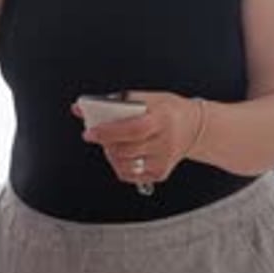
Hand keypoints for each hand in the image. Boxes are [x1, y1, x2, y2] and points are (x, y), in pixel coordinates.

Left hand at [74, 91, 203, 185]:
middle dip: (105, 143)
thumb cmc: (167, 109)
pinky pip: (130, 175)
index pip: (133, 129)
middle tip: (97, 134)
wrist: (193, 126)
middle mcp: (165, 142)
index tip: (90, 132)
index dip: (109, 131)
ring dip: (111, 154)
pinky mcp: (161, 173)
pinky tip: (122, 154)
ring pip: (125, 165)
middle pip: (126, 149)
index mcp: (162, 118)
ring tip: (111, 143)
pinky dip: (119, 165)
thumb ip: (113, 102)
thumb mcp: (145, 97)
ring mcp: (163, 160)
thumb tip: (80, 108)